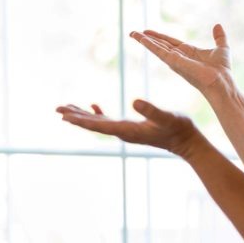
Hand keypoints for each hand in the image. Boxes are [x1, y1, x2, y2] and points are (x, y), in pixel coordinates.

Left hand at [56, 99, 206, 159]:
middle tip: (57, 109)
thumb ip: (152, 110)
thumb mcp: (167, 117)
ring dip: (82, 115)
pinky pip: (109, 120)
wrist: (187, 142)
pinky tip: (94, 105)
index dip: (81, 120)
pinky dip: (98, 113)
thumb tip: (135, 100)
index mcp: (127, 130)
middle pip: (93, 125)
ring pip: (98, 122)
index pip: (98, 125)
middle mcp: (122, 132)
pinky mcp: (131, 128)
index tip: (64, 116)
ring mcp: (126, 131)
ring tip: (66, 108)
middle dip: (74, 117)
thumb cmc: (179, 128)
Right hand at [131, 24, 231, 92]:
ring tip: (132, 34)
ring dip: (144, 41)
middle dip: (147, 39)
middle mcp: (179, 57)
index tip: (148, 32)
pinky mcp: (174, 62)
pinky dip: (150, 45)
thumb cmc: (223, 70)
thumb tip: (217, 25)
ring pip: (156, 48)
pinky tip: (141, 39)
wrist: (222, 82)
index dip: (159, 37)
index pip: (170, 42)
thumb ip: (219, 37)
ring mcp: (175, 60)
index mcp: (188, 53)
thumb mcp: (222, 48)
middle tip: (133, 33)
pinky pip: (159, 52)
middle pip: (159, 45)